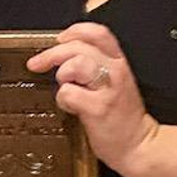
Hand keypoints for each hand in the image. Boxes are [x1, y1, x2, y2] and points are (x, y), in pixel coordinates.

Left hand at [26, 22, 158, 174]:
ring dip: (63, 73)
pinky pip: (68, 93)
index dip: (75, 31)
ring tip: (64, 85)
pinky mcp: (98, 109)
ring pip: (77, 64)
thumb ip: (95, 67)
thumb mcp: (115, 83)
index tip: (60, 39)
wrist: (139, 145)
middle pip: (79, 46)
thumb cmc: (122, 117)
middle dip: (53, 53)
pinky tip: (69, 106)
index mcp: (119, 63)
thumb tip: (64, 55)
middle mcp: (115, 72)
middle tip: (38, 63)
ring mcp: (107, 90)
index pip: (98, 33)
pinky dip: (63, 99)